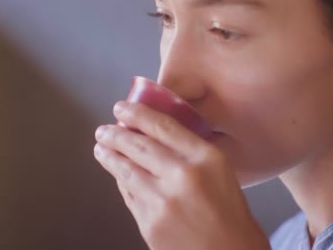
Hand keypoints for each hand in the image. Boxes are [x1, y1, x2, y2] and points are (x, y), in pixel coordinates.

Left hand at [94, 101, 269, 249]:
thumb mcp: (221, 172)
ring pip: (127, 170)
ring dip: (110, 156)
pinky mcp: (150, 223)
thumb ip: (193, 152)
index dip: (138, 114)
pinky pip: (129, 195)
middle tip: (104, 129)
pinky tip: (118, 175)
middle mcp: (182, 176)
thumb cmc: (230, 216)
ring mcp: (162, 201)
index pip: (163, 127)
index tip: (123, 108)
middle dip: (116, 134)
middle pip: (139, 146)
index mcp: (205, 159)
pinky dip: (121, 181)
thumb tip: (158, 135)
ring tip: (102, 147)